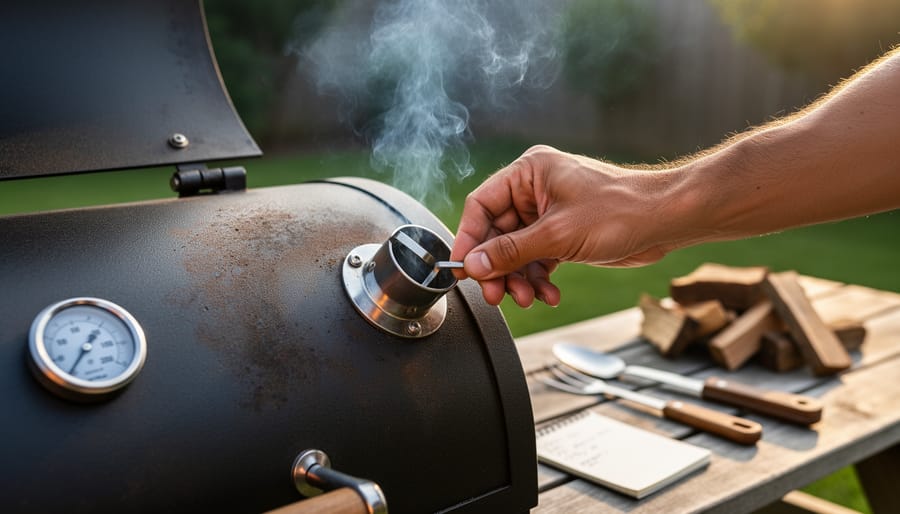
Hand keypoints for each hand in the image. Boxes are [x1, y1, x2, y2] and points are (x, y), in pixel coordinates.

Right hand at [451, 145, 677, 306]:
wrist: (666, 220)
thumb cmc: (621, 210)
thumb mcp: (557, 234)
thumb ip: (510, 251)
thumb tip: (473, 264)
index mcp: (528, 172)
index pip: (481, 206)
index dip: (469, 239)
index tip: (463, 268)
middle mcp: (535, 190)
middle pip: (497, 234)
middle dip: (498, 267)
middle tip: (496, 293)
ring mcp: (549, 213)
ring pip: (517, 251)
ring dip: (519, 278)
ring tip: (528, 298)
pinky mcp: (563, 234)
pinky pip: (538, 259)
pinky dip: (540, 279)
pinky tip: (548, 295)